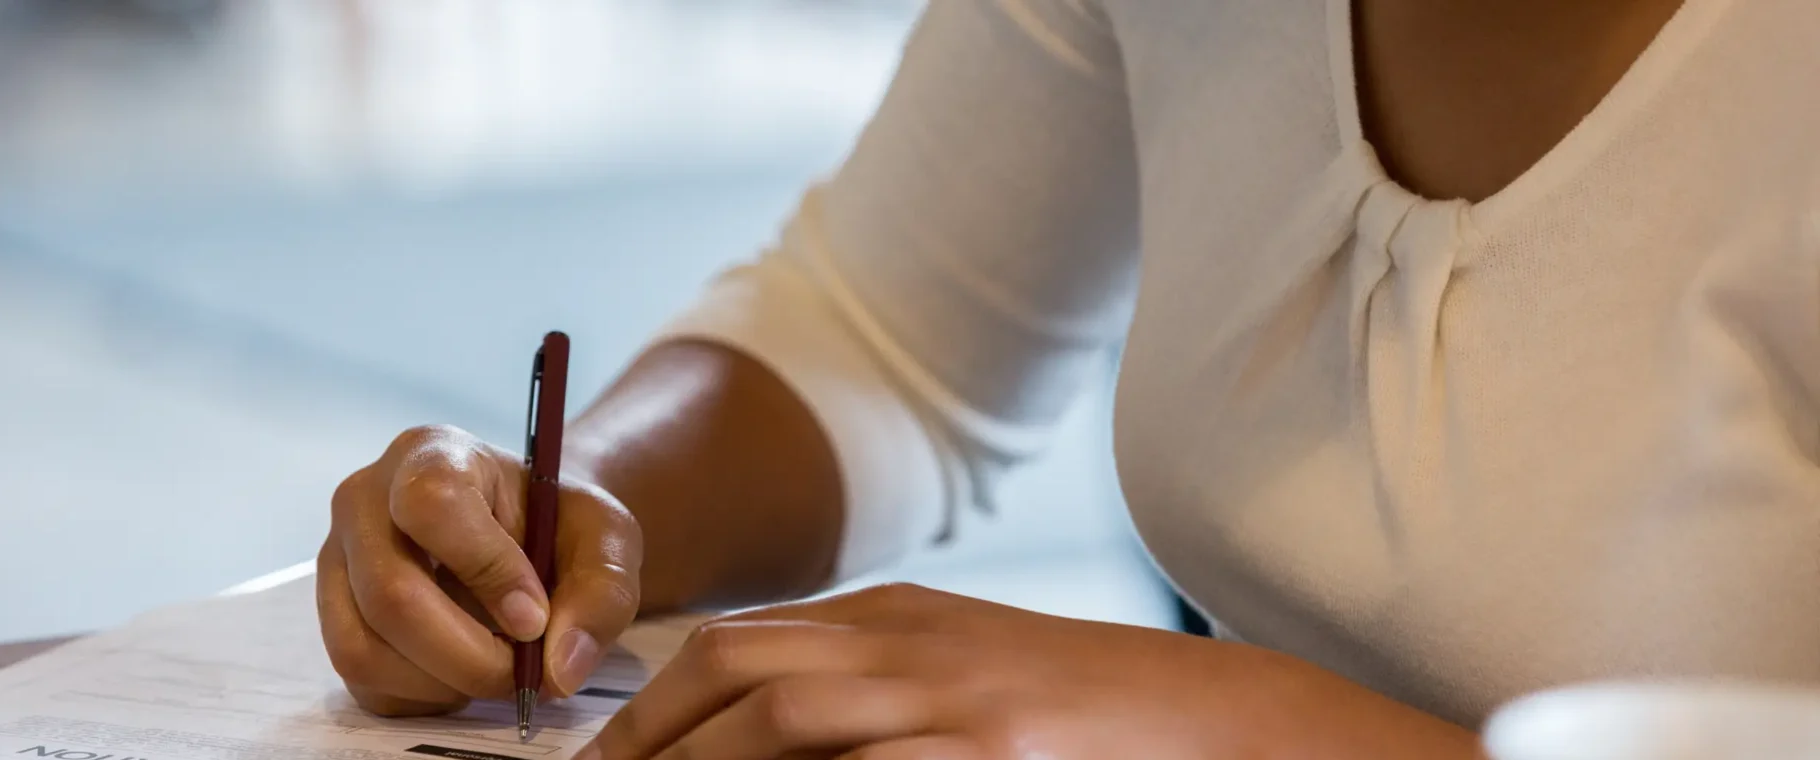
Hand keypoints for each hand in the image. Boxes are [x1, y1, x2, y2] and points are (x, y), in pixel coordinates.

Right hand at [317, 424, 642, 715]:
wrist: (527, 537)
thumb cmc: (560, 526)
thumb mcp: (607, 540)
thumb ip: (601, 594)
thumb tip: (559, 668)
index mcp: (431, 454)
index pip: (432, 504)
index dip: (487, 570)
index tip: (535, 617)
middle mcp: (364, 501)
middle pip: (390, 594)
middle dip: (470, 655)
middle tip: (525, 672)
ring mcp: (337, 563)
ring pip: (365, 650)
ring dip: (446, 684)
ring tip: (498, 668)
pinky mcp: (335, 619)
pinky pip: (365, 684)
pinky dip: (425, 699)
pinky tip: (464, 673)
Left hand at [582, 583, 1480, 759]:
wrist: (1214, 718)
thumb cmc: (1086, 709)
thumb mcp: (966, 669)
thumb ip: (872, 685)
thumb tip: (766, 722)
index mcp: (896, 616)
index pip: (739, 641)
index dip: (653, 702)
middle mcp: (910, 641)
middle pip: (740, 663)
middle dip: (650, 729)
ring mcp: (951, 695)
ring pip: (785, 709)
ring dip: (704, 759)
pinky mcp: (992, 750)